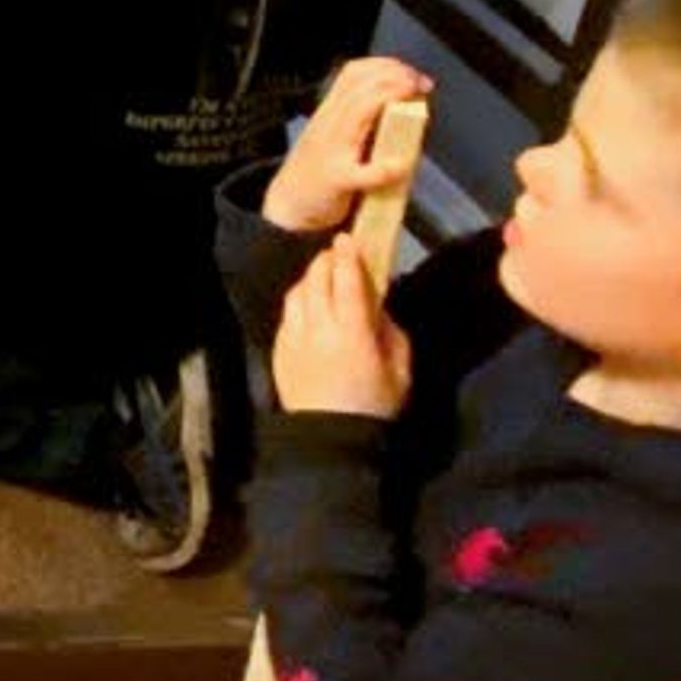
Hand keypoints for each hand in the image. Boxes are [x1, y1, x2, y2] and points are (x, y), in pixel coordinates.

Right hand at [261, 57, 433, 234]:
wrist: (287, 205)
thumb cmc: (314, 171)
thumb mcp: (331, 134)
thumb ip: (357, 119)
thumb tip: (397, 106)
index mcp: (329, 114)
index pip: (353, 73)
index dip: (384, 66)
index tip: (409, 73)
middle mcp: (329, 125)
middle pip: (361, 86)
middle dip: (396, 77)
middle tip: (419, 83)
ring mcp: (332, 151)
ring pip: (359, 113)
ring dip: (391, 99)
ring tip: (414, 101)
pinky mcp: (337, 181)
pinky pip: (361, 172)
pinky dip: (383, 168)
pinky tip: (400, 165)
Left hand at [272, 236, 410, 418]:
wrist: (331, 440)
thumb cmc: (373, 406)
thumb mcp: (400, 370)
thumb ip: (391, 332)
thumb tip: (379, 307)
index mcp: (352, 332)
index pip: (347, 281)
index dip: (348, 255)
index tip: (349, 239)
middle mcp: (319, 329)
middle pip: (317, 279)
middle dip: (327, 261)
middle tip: (338, 254)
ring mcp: (294, 339)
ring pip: (297, 293)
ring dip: (310, 278)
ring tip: (322, 275)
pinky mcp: (279, 351)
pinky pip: (287, 315)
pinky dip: (298, 301)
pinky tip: (308, 304)